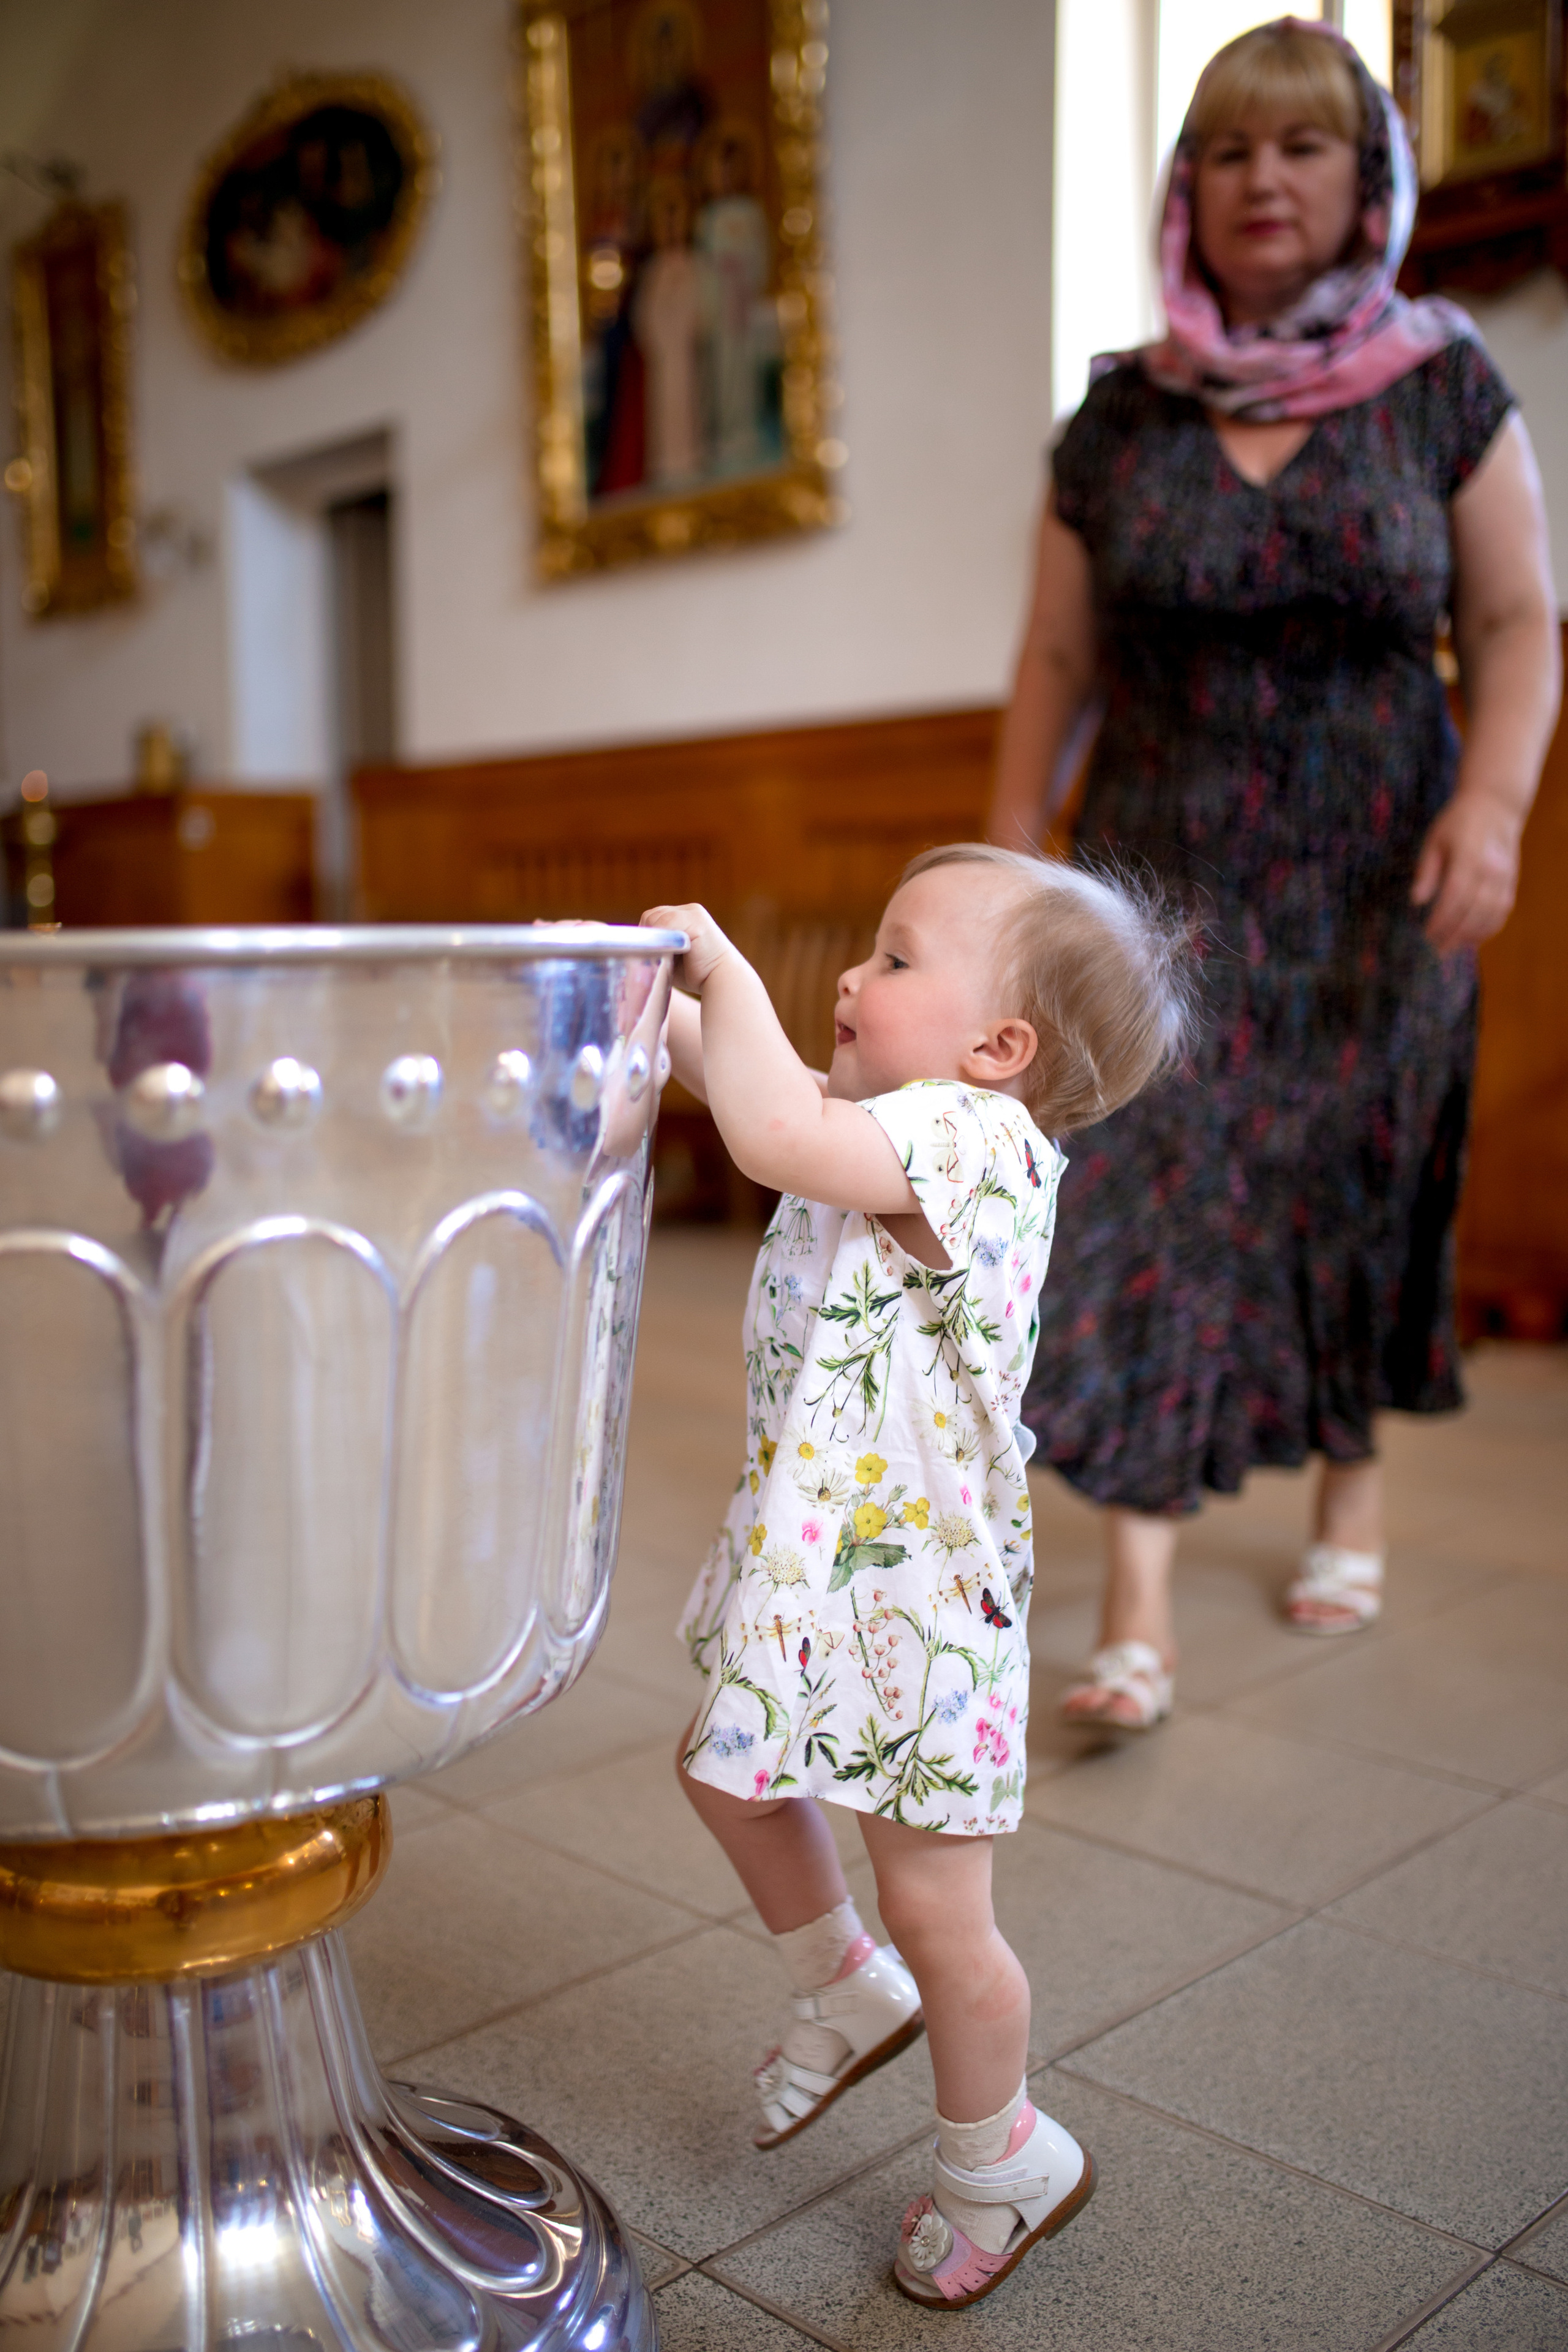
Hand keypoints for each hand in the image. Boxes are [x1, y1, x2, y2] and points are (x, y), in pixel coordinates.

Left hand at [641, 902, 734, 991]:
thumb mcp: (672, 956)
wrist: (724, 981)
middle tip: (658, 955)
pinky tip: (672, 953)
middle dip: (649, 936)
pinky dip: (663, 939)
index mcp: (685, 916)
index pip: (652, 918)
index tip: (652, 953)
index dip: (647, 935)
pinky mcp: (696, 921)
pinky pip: (665, 923)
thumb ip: (658, 946)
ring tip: (667, 956)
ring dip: (655, 939)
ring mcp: (693, 913)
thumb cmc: (697, 975)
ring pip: (655, 918)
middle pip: (651, 916)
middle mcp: (690, 910)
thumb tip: (633, 948)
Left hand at [1410, 788, 1521, 952]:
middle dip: (1455, 933)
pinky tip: (1475, 938)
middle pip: (1474, 910)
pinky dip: (1490, 927)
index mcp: (1469, 857)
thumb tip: (1416, 901)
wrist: (1495, 805)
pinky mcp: (1512, 879)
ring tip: (1454, 947)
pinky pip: (1504, 909)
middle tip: (1438, 949)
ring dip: (1473, 935)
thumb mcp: (1434, 840)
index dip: (1442, 919)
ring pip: (1491, 913)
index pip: (1455, 897)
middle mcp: (1490, 868)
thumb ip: (1427, 871)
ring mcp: (1504, 875)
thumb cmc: (1458, 821)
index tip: (1428, 934)